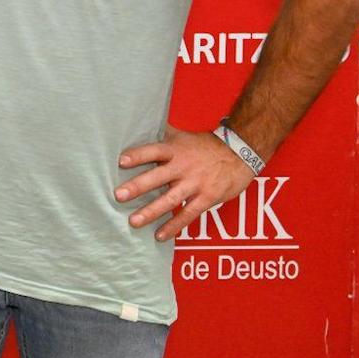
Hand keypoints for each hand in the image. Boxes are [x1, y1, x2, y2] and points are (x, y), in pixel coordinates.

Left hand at [116, 124, 254, 241]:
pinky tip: (160, 235)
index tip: (121, 161)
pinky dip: (173, 226)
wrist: (239, 153)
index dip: (138, 155)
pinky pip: (187, 214)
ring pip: (170, 199)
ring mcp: (194, 184)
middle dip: (138, 187)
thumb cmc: (206, 145)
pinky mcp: (206, 198)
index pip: (153, 151)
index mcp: (175, 150)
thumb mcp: (183, 136)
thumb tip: (142, 122)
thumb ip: (164, 135)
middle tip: (119, 195)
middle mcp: (183, 166)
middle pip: (157, 177)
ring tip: (134, 221)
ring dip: (151, 211)